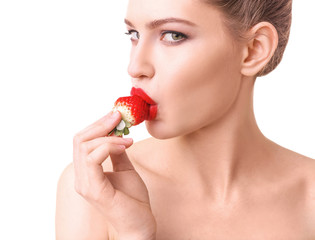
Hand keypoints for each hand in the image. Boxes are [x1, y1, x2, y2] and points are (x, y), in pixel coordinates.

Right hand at [73, 111, 155, 238]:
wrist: (140, 225)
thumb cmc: (132, 200)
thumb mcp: (126, 169)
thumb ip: (117, 153)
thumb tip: (118, 134)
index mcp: (87, 172)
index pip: (82, 141)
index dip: (97, 125)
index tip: (116, 115)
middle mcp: (81, 177)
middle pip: (79, 139)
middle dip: (100, 124)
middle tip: (119, 117)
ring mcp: (85, 184)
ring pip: (85, 146)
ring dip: (108, 135)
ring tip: (127, 138)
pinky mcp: (94, 189)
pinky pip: (94, 158)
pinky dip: (109, 146)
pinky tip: (125, 146)